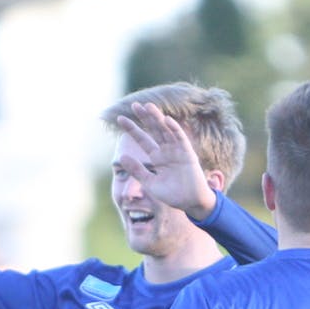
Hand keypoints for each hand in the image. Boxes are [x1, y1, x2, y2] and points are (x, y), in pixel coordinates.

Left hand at [117, 102, 217, 220]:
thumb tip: (121, 157)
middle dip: (145, 118)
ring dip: (158, 118)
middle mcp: (166, 151)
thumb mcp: (149, 183)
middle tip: (134, 105)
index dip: (132, 129)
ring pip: (166, 130)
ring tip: (148, 106)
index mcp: (156, 157)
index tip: (120, 119)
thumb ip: (137, 170)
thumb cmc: (172, 195)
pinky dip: (175, 130)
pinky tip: (166, 120)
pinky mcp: (188, 154)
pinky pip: (181, 139)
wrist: (190, 203)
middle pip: (154, 130)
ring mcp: (177, 151)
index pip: (142, 139)